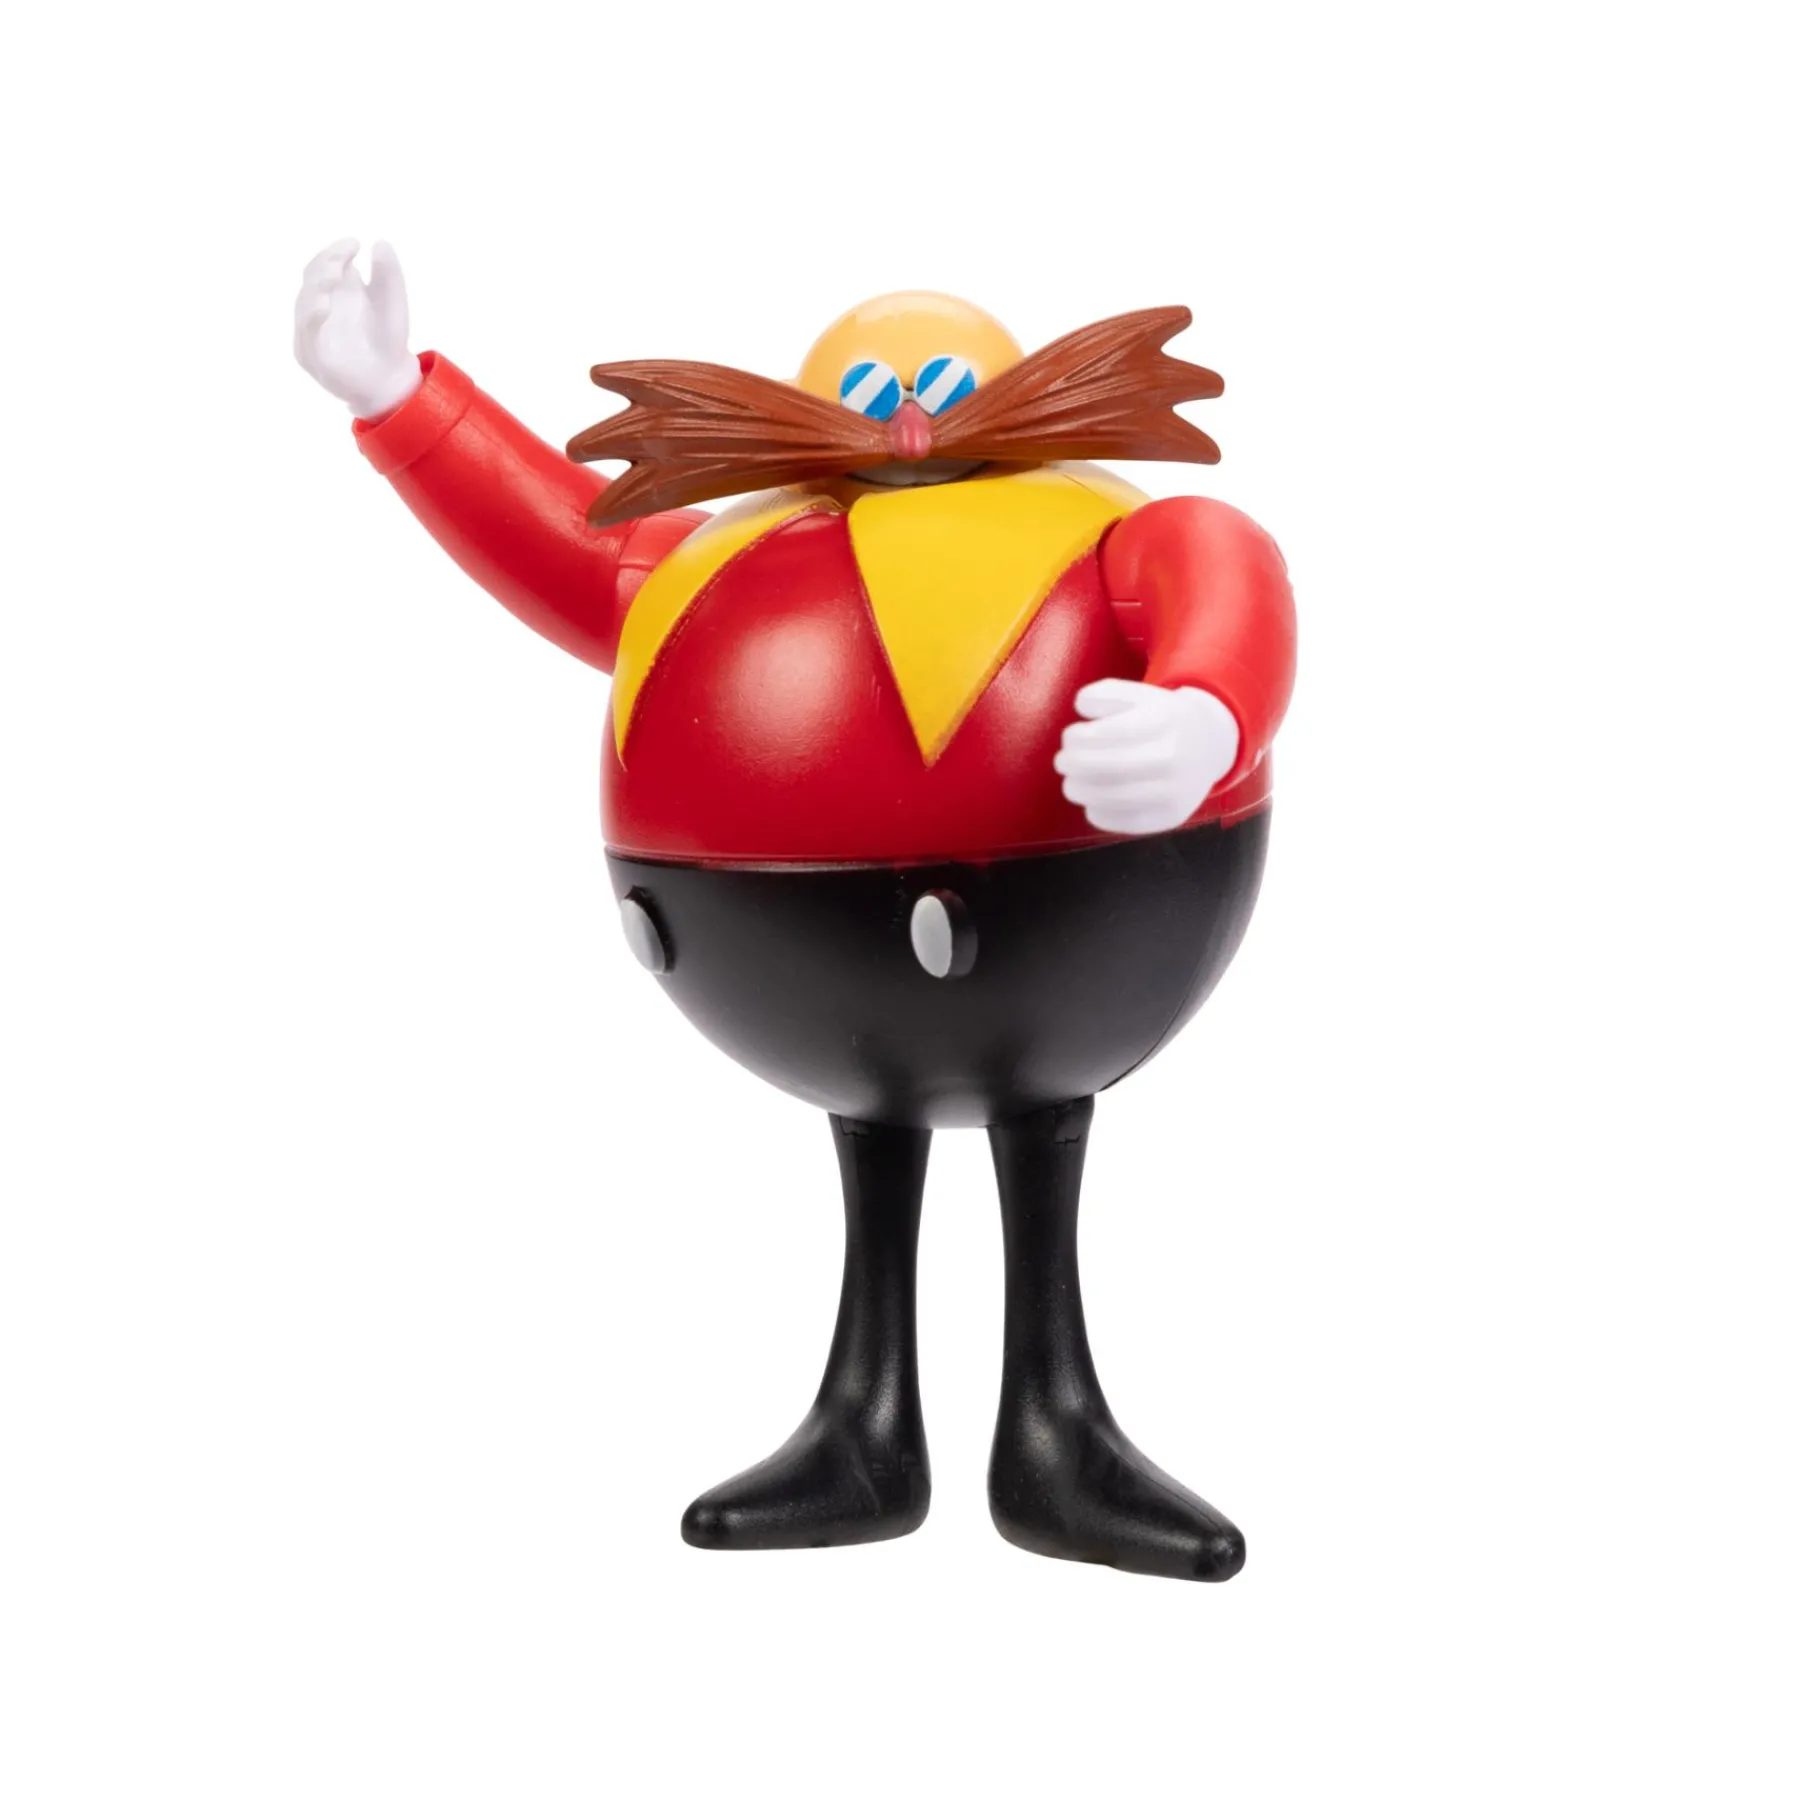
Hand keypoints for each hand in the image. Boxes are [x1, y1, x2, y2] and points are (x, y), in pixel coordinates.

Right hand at [293, 238, 419, 418]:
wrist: (392, 380)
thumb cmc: (388, 339)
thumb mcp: (393, 303)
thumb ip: (388, 275)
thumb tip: (381, 243)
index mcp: (335, 292)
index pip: (324, 264)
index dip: (335, 251)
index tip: (354, 244)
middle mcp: (320, 308)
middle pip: (311, 279)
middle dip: (324, 265)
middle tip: (341, 261)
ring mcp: (311, 331)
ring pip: (303, 303)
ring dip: (316, 287)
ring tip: (335, 274)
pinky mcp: (310, 355)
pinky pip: (305, 334)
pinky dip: (312, 318)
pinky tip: (325, 305)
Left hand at [1054, 679, 1240, 834]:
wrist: (1208, 746)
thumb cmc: (1161, 719)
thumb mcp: (1139, 694)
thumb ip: (1104, 694)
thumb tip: (1081, 707)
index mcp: (1163, 721)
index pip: (1110, 733)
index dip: (1078, 738)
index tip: (1070, 737)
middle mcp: (1172, 758)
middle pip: (1105, 768)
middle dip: (1072, 765)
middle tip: (1063, 761)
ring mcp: (1172, 792)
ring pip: (1107, 798)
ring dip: (1077, 789)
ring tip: (1073, 781)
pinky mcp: (1167, 818)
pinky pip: (1118, 821)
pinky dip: (1096, 810)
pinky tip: (1096, 796)